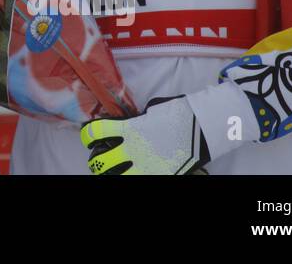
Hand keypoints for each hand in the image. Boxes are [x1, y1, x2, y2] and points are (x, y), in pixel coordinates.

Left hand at [80, 96, 209, 174]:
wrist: (204, 129)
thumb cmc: (180, 113)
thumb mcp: (152, 111)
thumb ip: (137, 121)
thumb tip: (131, 124)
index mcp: (129, 129)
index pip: (97, 133)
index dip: (87, 136)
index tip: (87, 137)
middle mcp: (133, 150)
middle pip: (101, 162)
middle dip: (96, 162)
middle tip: (99, 160)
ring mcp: (145, 166)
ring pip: (116, 177)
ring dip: (111, 173)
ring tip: (113, 171)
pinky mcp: (159, 175)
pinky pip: (138, 180)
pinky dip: (133, 176)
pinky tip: (134, 173)